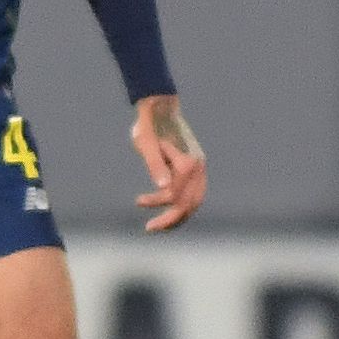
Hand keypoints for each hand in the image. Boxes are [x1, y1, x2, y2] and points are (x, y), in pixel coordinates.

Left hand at [131, 94, 206, 231]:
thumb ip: (154, 164)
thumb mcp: (145, 143)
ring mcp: (199, 169)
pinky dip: (182, 209)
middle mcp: (198, 166)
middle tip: (149, 228)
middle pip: (190, 202)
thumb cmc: (149, 125)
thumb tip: (163, 187)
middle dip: (170, 218)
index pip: (176, 191)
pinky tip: (167, 217)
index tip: (138, 201)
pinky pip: (193, 196)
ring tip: (157, 227)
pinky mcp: (195, 171)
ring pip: (194, 202)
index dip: (157, 200)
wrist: (159, 109)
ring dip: (177, 217)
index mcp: (188, 160)